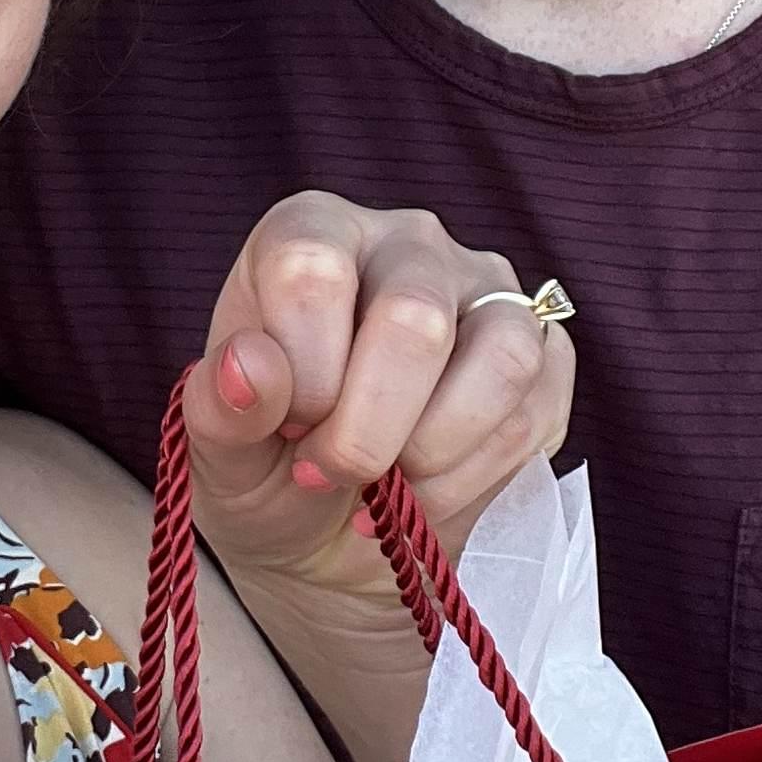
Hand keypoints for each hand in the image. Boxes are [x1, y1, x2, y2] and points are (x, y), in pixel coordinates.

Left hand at [181, 193, 573, 761]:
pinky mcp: (542, 348)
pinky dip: (480, 476)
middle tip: (331, 473)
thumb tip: (247, 367)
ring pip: (500, 354)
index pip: (312, 267)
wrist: (332, 530)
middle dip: (369, 430)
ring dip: (436, 452)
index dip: (302, 372)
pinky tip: (432, 495)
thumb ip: (220, 409)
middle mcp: (406, 241)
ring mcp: (485, 289)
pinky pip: (538, 407)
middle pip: (413, 315)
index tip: (289, 428)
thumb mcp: (219, 454)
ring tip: (389, 488)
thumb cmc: (268, 468)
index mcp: (313, 230)